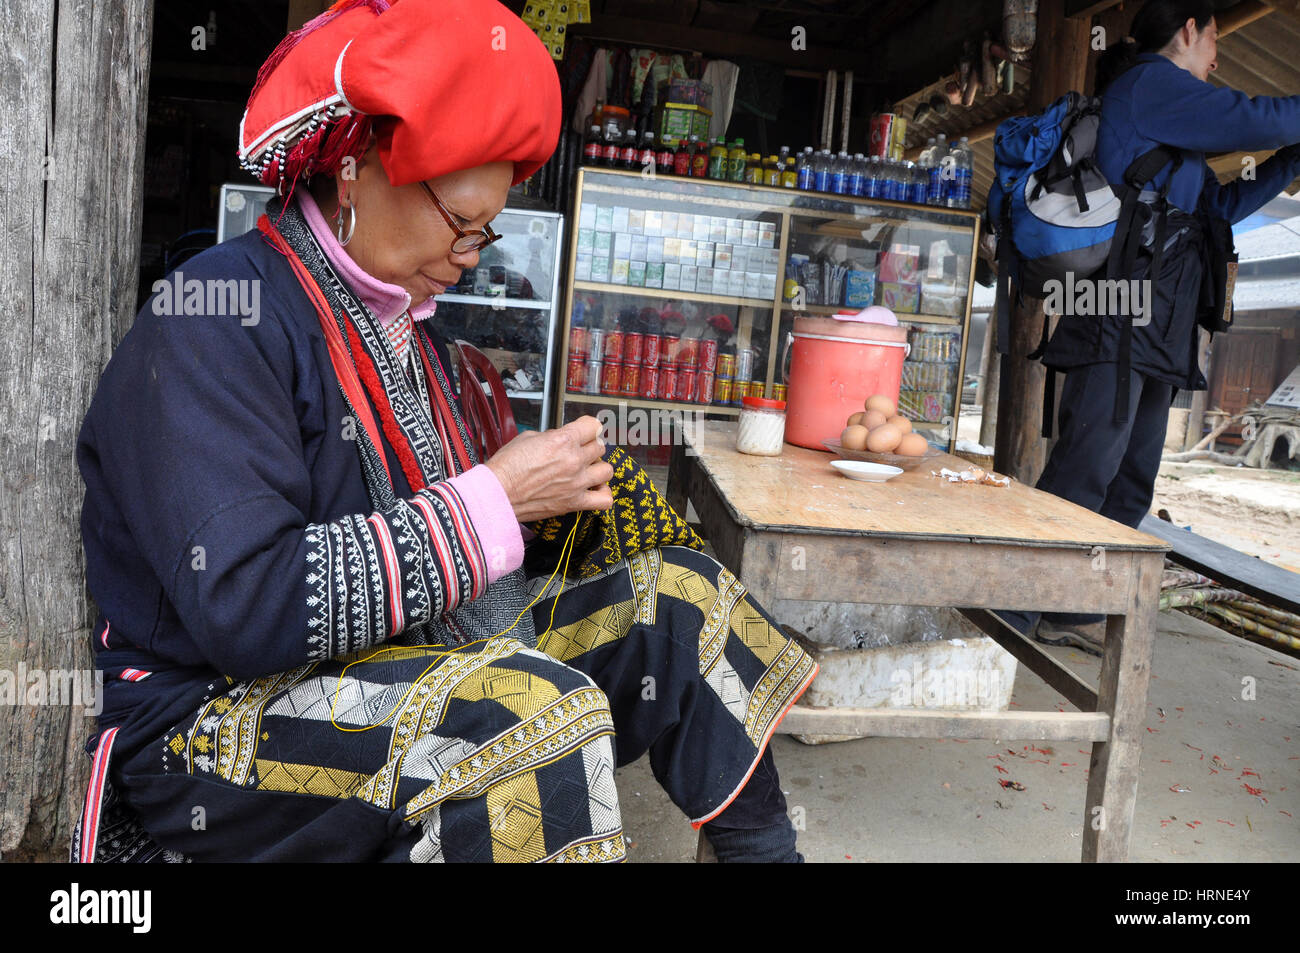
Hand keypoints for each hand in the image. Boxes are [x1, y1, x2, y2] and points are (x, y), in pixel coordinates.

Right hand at [484, 416, 613, 522]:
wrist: (497, 494)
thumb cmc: (506, 467)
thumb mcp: (527, 437)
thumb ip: (551, 436)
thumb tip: (561, 439)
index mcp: (562, 440)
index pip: (593, 426)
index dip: (588, 427)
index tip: (584, 430)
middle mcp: (574, 460)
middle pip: (600, 447)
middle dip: (589, 447)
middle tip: (579, 451)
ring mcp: (576, 483)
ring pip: (607, 470)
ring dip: (598, 468)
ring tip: (587, 470)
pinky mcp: (574, 502)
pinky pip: (605, 499)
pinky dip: (603, 494)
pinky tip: (593, 489)